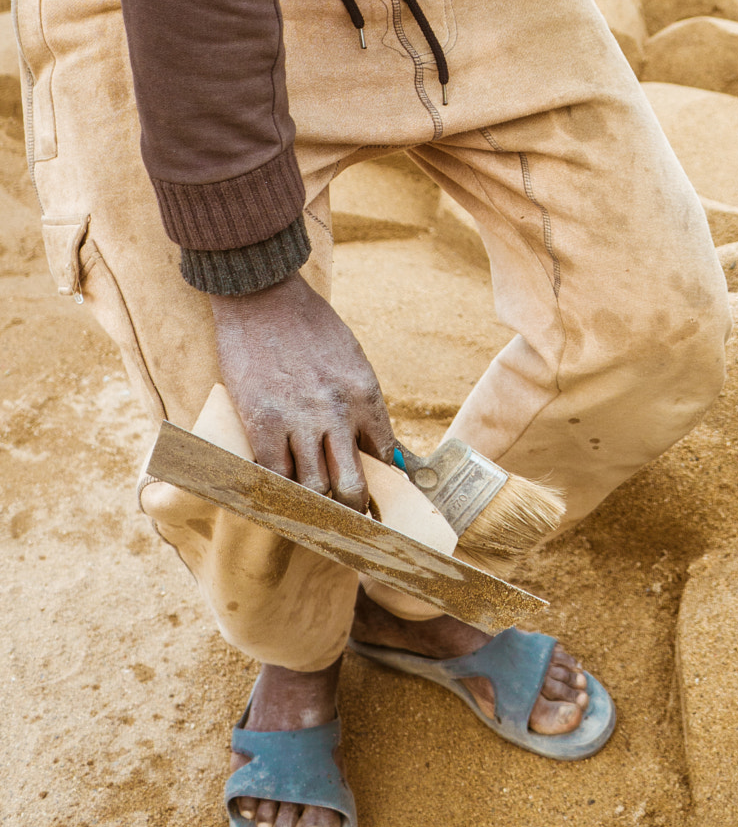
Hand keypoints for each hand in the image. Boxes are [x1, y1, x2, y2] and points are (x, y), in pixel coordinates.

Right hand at [211, 271, 395, 511]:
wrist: (263, 295)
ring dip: (312, 511)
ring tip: (311, 524)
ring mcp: (300, 420)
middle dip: (352, 515)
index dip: (385, 490)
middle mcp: (339, 411)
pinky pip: (273, 477)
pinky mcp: (262, 422)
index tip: (382, 510)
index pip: (386, 458)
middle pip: (352, 486)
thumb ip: (363, 404)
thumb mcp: (351, 360)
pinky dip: (276, 496)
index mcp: (366, 394)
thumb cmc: (308, 326)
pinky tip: (277, 505)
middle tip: (348, 531)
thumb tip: (383, 450)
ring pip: (313, 490)